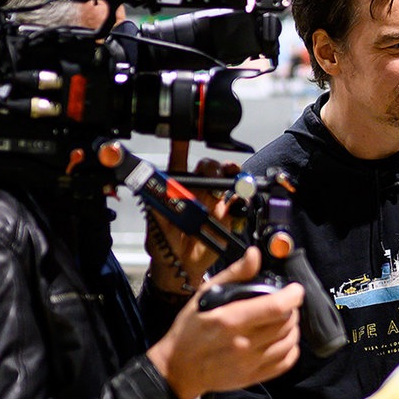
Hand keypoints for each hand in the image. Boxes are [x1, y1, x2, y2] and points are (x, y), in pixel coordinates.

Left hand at [144, 153, 241, 295]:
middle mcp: (195, 190)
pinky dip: (243, 195)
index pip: (178, 161)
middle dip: (212, 166)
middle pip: (207, 168)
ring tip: (233, 177)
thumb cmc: (164, 244)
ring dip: (231, 174)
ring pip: (225, 179)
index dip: (181, 144)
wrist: (181, 266)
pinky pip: (238, 200)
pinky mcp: (226, 214)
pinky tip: (242, 195)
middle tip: (214, 175)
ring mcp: (212, 201)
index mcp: (176, 188)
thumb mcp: (156, 225)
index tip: (183, 131)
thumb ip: (157, 208)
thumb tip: (157, 192)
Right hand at [146, 247, 301, 398]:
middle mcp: (243, 344)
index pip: (275, 307)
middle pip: (286, 323)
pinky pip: (285, 363)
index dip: (292, 296)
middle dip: (292, 309)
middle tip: (285, 304)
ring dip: (292, 328)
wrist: (179, 368)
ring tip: (284, 320)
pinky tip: (282, 340)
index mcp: (230, 320)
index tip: (294, 289)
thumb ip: (234, 275)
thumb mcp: (204, 295)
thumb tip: (255, 255)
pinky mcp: (253, 377)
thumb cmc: (190, 330)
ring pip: (289, 342)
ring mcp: (250, 364)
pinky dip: (291, 349)